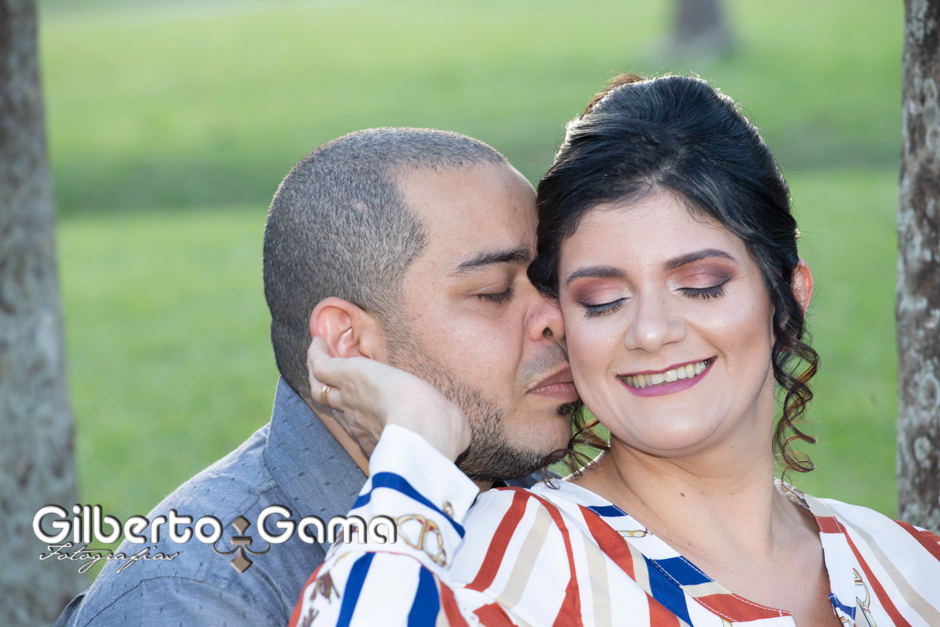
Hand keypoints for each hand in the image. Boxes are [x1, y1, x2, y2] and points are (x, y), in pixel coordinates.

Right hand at [306, 337, 471, 461]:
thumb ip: (452, 430)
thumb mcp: (450, 431)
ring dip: (317, 372)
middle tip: (327, 375)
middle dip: (330, 391)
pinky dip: (316, 353)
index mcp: (381, 434)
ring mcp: (349, 397)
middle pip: (334, 405)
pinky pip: (321, 365)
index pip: (363, 424)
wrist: (423, 430)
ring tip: (318, 353)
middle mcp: (359, 419)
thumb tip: (462, 433)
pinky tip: (317, 340)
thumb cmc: (441, 434)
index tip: (360, 403)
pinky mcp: (347, 375)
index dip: (360, 412)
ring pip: (320, 388)